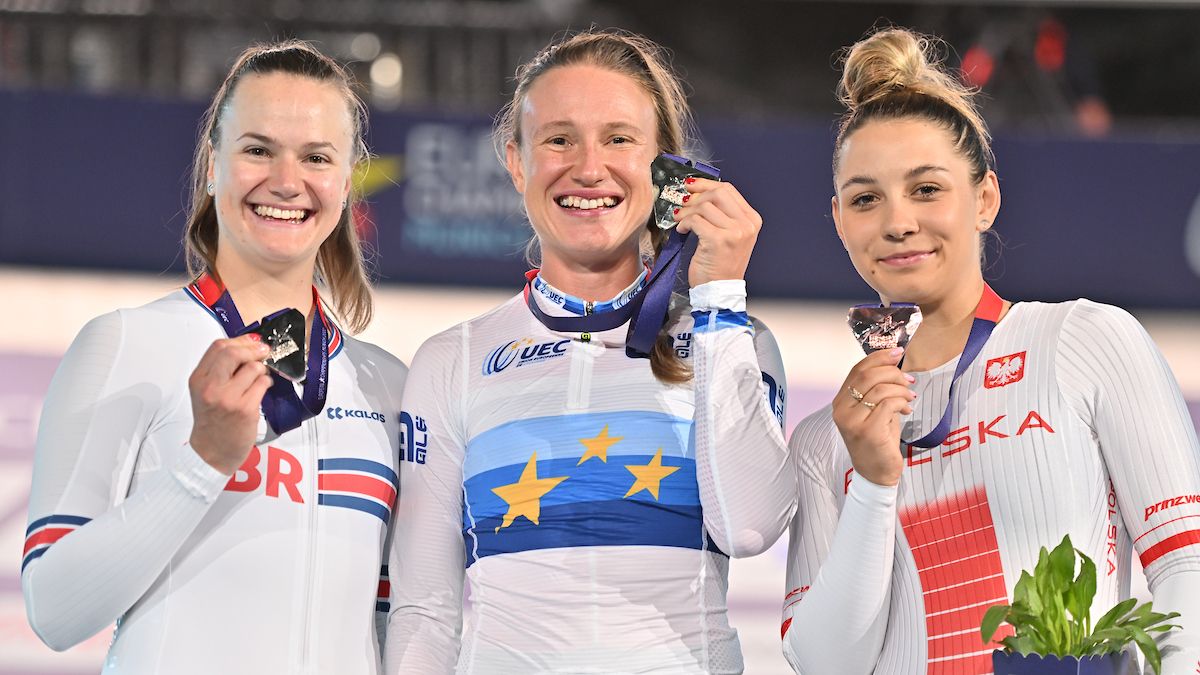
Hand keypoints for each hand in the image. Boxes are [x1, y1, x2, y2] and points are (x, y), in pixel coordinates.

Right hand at [188, 334, 273, 474]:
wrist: (212, 451)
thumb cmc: (212, 420)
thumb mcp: (206, 391)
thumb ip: (220, 369)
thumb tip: (248, 345)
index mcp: (198, 379)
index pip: (218, 347)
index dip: (240, 341)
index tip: (253, 342)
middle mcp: (210, 387)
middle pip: (234, 352)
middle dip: (254, 349)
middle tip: (263, 352)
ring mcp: (228, 398)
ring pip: (253, 368)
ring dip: (262, 369)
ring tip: (259, 378)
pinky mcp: (245, 409)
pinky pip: (263, 384)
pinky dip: (266, 383)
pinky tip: (261, 389)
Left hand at [673, 177, 761, 286]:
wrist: (719, 291)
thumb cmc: (720, 265)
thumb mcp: (730, 235)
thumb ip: (722, 213)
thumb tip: (698, 192)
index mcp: (752, 219)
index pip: (729, 190)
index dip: (706, 184)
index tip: (692, 185)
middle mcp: (746, 224)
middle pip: (717, 193)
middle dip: (696, 197)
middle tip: (682, 204)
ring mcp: (734, 232)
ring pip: (704, 206)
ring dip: (686, 212)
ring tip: (680, 221)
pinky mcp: (718, 240)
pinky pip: (695, 220)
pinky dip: (684, 223)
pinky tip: (682, 231)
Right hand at [831, 347, 915, 486]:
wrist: (876, 474)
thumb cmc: (877, 441)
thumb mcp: (873, 411)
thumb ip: (876, 390)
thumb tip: (893, 365)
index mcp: (840, 403)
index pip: (857, 370)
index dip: (878, 357)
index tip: (897, 353)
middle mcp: (841, 410)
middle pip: (868, 375)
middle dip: (893, 372)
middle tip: (909, 379)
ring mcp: (853, 421)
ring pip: (880, 388)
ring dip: (901, 388)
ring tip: (910, 397)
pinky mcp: (868, 430)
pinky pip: (888, 403)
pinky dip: (901, 401)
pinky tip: (907, 408)